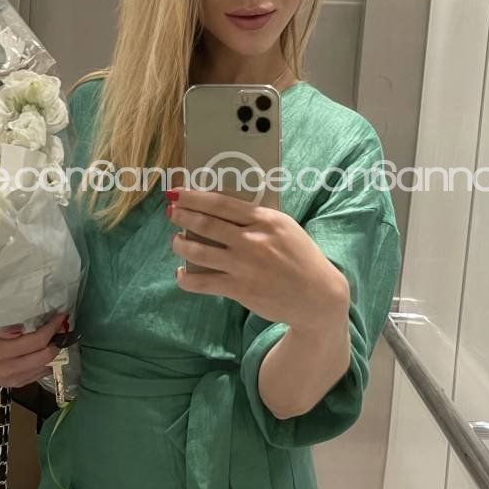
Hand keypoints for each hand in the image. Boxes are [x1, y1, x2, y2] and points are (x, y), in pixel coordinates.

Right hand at [0, 312, 69, 388]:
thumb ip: (2, 328)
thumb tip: (24, 328)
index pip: (35, 342)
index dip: (52, 328)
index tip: (60, 316)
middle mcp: (7, 370)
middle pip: (44, 357)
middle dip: (57, 340)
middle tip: (61, 326)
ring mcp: (11, 380)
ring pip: (44, 368)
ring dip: (54, 352)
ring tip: (56, 337)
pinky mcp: (13, 385)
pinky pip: (37, 376)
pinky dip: (46, 363)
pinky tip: (46, 351)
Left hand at [166, 187, 348, 330]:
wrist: (317, 296)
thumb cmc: (300, 259)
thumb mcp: (285, 229)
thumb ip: (258, 219)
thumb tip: (222, 210)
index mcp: (266, 220)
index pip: (222, 203)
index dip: (195, 197)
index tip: (178, 192)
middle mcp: (253, 240)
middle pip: (206, 224)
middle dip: (182, 216)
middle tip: (171, 212)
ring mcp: (244, 265)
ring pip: (199, 251)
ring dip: (180, 244)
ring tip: (176, 241)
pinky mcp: (240, 289)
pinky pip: (203, 282)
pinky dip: (186, 278)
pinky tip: (181, 273)